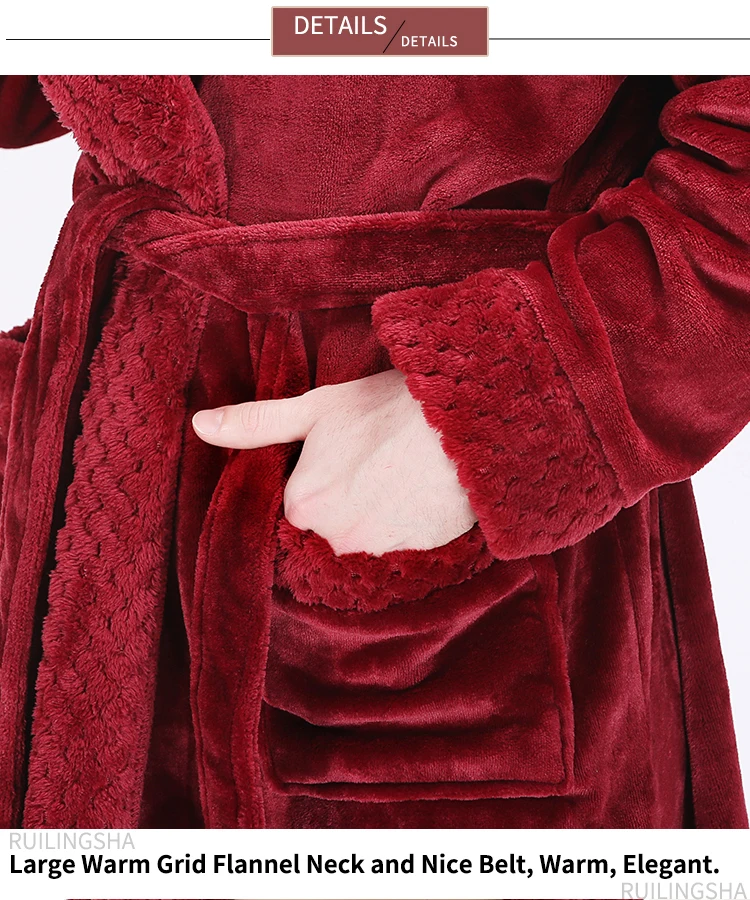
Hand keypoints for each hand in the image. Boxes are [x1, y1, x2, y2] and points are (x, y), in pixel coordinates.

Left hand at [192, 369, 476, 555]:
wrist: (466, 419)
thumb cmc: (387, 407)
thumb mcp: (316, 409)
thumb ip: (255, 424)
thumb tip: (199, 425)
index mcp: (302, 506)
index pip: (294, 505)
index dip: (315, 479)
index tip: (339, 457)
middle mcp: (334, 539)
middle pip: (326, 526)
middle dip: (341, 499)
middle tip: (370, 461)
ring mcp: (378, 553)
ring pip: (360, 538)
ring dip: (372, 514)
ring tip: (395, 473)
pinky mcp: (417, 557)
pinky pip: (396, 547)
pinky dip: (401, 525)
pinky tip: (414, 492)